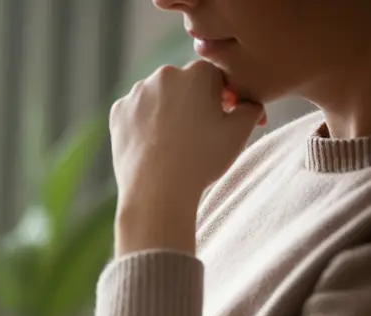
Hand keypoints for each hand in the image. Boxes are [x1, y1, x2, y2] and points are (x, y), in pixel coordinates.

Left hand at [109, 61, 265, 254]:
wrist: (157, 190)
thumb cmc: (202, 160)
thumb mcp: (240, 131)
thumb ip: (252, 106)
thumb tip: (248, 102)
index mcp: (198, 71)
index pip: (216, 78)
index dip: (224, 99)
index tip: (225, 120)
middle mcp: (164, 74)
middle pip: (185, 84)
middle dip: (194, 102)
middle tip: (199, 133)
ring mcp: (137, 92)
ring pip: (159, 97)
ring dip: (168, 111)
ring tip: (175, 141)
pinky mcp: (118, 112)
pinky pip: (136, 112)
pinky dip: (144, 123)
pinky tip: (153, 143)